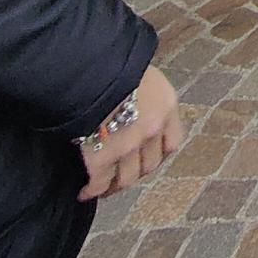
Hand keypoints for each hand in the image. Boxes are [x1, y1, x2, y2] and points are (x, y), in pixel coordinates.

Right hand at [78, 63, 184, 201]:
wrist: (90, 70)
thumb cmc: (115, 64)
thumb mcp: (143, 74)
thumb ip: (148, 95)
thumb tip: (139, 103)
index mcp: (166, 107)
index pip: (172, 142)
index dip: (159, 154)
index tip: (148, 157)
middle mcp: (152, 130)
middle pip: (150, 164)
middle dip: (137, 171)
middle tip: (123, 175)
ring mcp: (128, 147)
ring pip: (127, 179)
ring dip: (116, 186)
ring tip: (104, 188)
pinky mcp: (102, 158)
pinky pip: (99, 184)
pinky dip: (92, 191)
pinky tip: (84, 192)